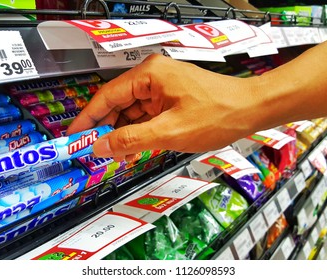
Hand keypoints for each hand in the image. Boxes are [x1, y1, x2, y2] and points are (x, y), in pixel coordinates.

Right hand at [67, 54, 262, 159]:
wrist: (251, 110)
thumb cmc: (217, 114)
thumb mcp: (169, 132)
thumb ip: (131, 140)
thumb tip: (101, 146)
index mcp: (148, 75)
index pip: (106, 96)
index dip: (88, 118)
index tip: (75, 136)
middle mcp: (152, 77)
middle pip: (118, 104)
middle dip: (107, 129)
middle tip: (95, 151)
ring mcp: (162, 88)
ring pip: (132, 112)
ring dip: (124, 133)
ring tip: (116, 155)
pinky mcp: (171, 99)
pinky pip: (146, 116)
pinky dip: (139, 132)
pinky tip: (134, 148)